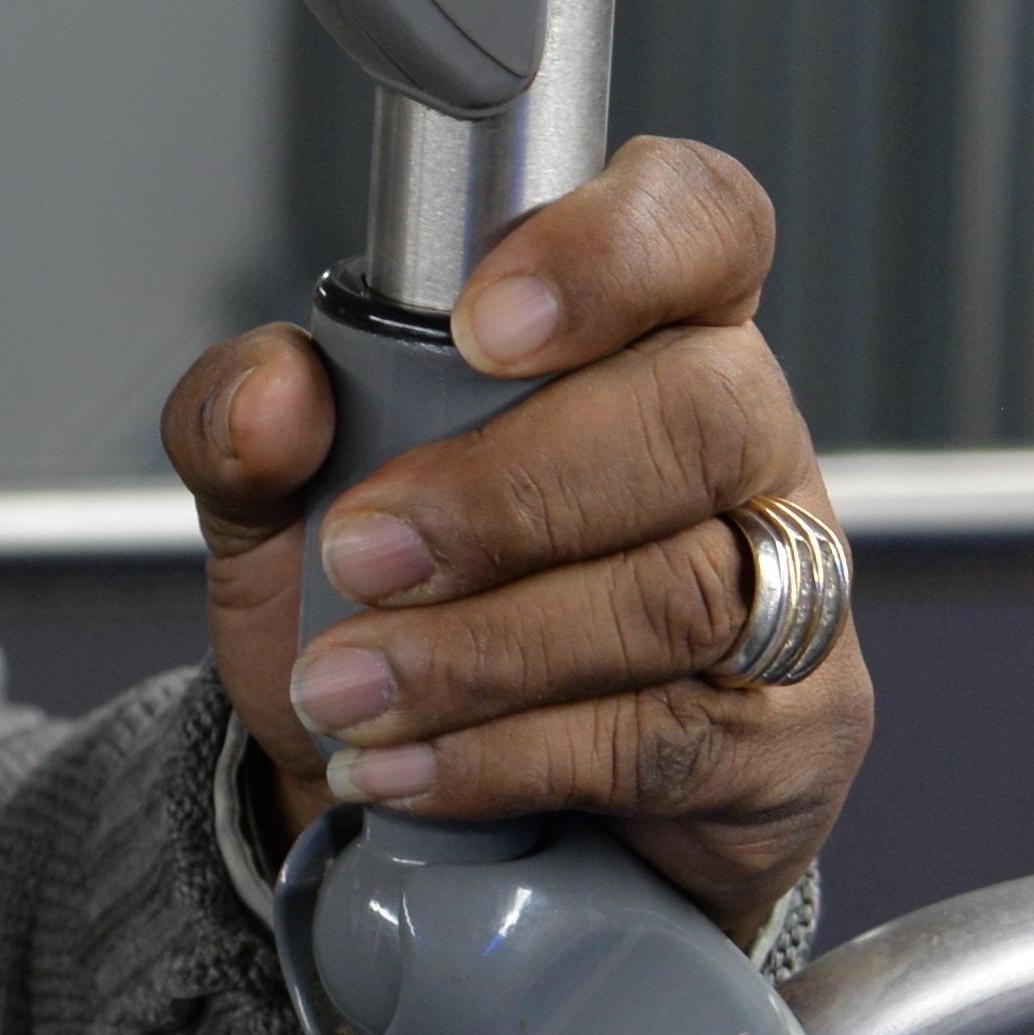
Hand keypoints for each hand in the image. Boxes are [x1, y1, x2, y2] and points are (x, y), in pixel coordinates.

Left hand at [160, 137, 865, 936]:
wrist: (420, 811)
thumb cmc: (379, 605)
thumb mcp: (275, 499)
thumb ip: (241, 420)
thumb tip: (275, 395)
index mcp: (642, 334)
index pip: (699, 223)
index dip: (611, 252)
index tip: (483, 326)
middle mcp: (743, 444)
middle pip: (697, 415)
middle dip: (507, 492)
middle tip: (361, 554)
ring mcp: (791, 593)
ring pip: (681, 593)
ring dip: (483, 648)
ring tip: (347, 688)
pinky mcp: (788, 740)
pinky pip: (667, 737)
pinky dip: (505, 754)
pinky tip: (404, 763)